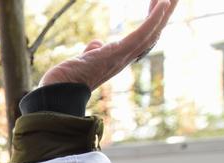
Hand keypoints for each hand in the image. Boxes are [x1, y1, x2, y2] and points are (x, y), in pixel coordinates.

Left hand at [40, 0, 176, 89]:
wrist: (58, 92)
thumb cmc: (67, 78)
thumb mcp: (84, 60)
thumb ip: (93, 51)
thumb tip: (96, 44)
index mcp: (119, 59)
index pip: (142, 40)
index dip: (152, 24)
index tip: (156, 6)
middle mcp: (126, 59)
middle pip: (153, 35)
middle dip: (164, 16)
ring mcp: (124, 56)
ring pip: (153, 32)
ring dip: (165, 12)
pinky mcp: (118, 52)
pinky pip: (142, 33)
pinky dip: (154, 18)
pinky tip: (163, 2)